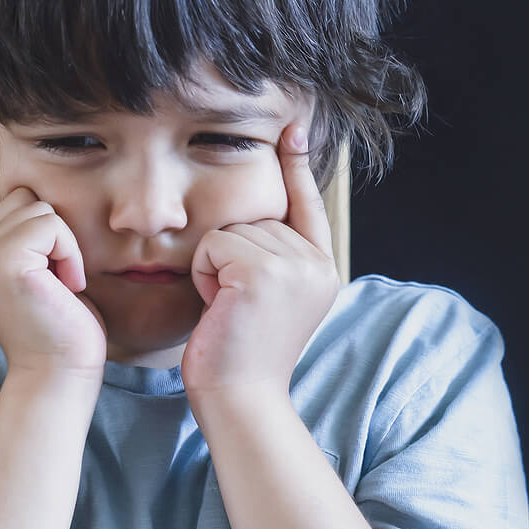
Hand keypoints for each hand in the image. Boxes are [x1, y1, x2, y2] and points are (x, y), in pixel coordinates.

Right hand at [0, 113, 109, 381]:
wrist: (59, 373)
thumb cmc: (63, 328)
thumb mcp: (45, 271)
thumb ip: (29, 233)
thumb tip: (27, 189)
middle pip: (22, 192)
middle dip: (53, 228)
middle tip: (57, 278)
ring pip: (37, 206)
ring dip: (63, 243)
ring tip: (60, 284)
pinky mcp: (0, 259)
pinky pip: (49, 223)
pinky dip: (68, 252)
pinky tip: (65, 285)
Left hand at [181, 124, 340, 401]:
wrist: (239, 399)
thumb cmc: (240, 356)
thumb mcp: (268, 300)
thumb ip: (273, 258)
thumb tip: (256, 215)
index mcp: (324, 269)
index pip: (309, 204)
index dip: (298, 166)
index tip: (293, 128)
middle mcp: (317, 264)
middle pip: (254, 218)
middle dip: (229, 257)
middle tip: (234, 307)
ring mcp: (293, 266)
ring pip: (230, 230)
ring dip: (214, 267)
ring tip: (227, 309)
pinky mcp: (262, 272)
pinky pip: (214, 244)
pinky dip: (204, 274)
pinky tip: (217, 308)